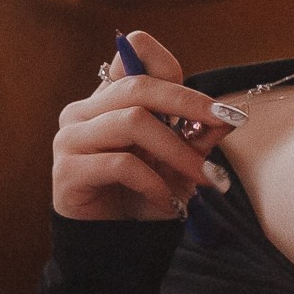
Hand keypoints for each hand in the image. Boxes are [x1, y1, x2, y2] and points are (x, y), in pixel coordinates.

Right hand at [51, 31, 241, 221]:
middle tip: (224, 123)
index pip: (132, 52)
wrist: (112, 242)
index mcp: (109, 99)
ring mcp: (70, 138)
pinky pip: (120, 164)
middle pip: (138, 85)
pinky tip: (166, 200)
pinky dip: (153, 182)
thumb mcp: (177, 163)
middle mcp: (84, 111)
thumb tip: (227, 118)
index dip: (169, 65)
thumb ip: (196, 137)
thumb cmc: (142, 194)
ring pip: (132, 122)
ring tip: (201, 176)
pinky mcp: (67, 171)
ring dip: (176, 150)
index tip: (209, 99)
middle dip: (188, 104)